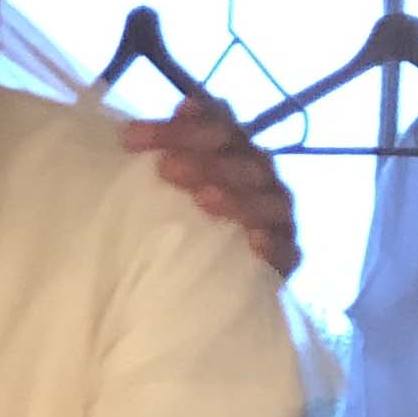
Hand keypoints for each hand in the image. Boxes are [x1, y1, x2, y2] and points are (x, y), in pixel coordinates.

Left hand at [122, 94, 297, 278]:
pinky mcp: (285, 258)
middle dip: (204, 159)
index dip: (178, 129)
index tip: (131, 139)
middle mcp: (256, 175)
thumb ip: (160, 156)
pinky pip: (287, 250)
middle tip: (166, 168)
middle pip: (241, 157)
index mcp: (230, 149)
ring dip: (237, 197)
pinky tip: (254, 243)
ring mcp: (276, 215)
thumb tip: (143, 126)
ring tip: (205, 199)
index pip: (213, 124)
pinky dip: (273, 244)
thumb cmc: (173, 225)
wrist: (204, 292)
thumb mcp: (155, 193)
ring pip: (267, 200)